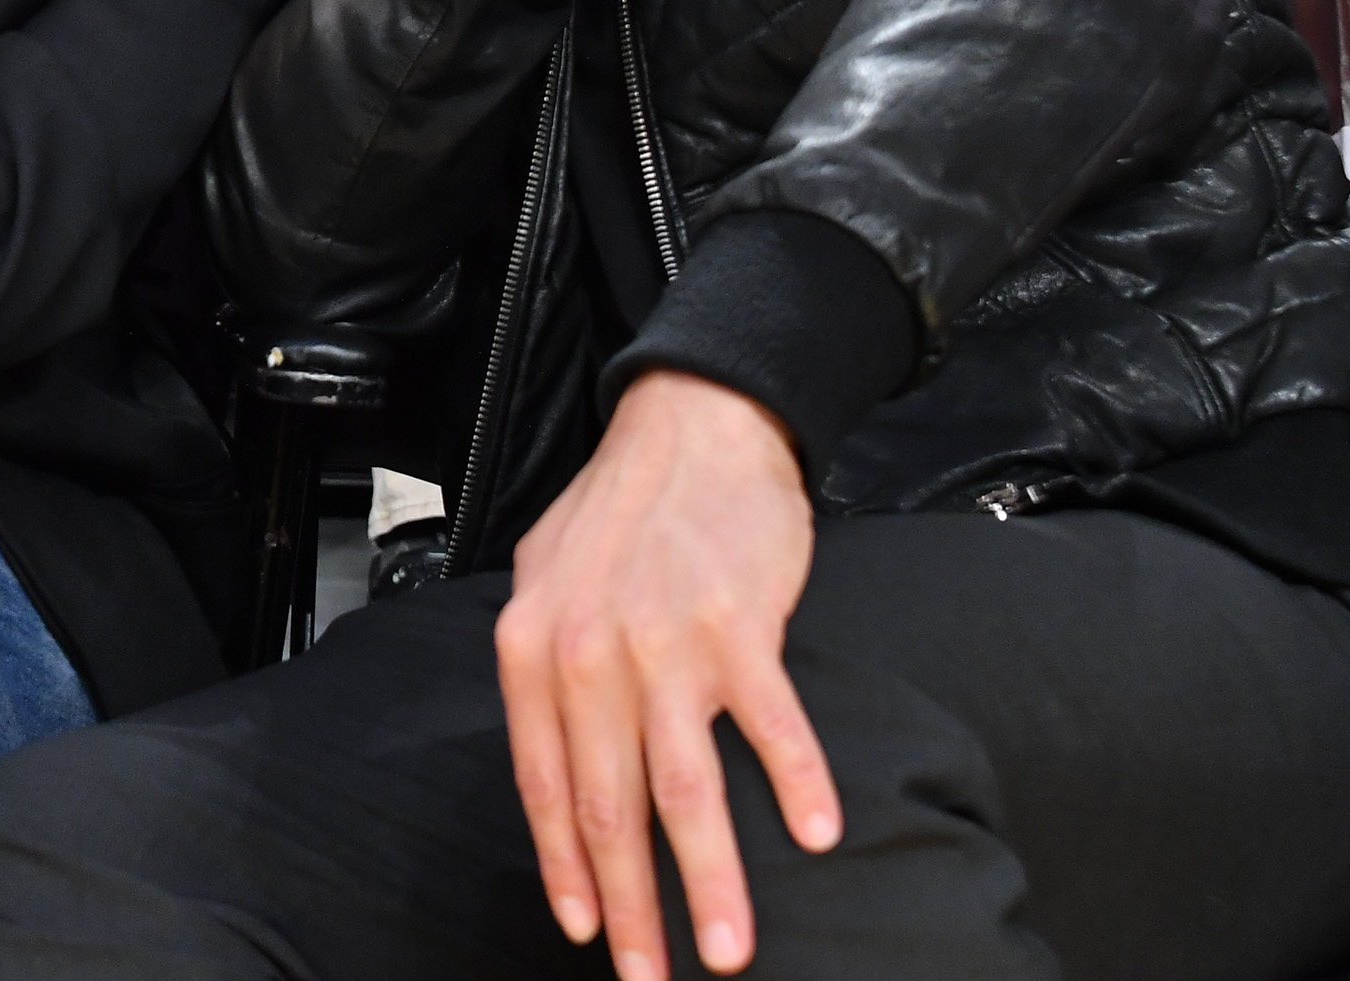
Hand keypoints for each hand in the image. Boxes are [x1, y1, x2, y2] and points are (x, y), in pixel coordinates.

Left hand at [496, 373, 833, 980]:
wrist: (692, 424)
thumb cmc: (620, 506)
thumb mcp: (544, 579)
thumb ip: (542, 668)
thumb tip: (549, 759)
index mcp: (533, 649)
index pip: (545, 788)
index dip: (567, 872)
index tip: (589, 935)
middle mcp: (589, 654)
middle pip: (611, 810)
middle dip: (635, 910)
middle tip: (653, 980)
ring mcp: (665, 642)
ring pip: (686, 790)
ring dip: (712, 882)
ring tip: (732, 951)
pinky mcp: (738, 624)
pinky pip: (770, 725)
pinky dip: (796, 784)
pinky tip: (816, 834)